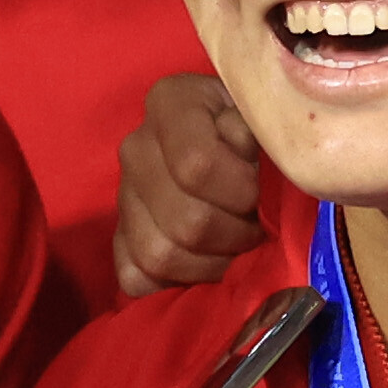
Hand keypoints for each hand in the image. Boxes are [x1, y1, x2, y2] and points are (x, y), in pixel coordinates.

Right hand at [112, 71, 271, 298]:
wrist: (241, 151)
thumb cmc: (262, 135)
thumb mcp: (269, 118)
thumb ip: (262, 127)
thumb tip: (243, 143)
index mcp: (170, 102)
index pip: (197, 165)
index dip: (240, 191)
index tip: (260, 190)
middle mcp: (136, 146)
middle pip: (185, 220)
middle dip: (235, 236)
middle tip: (257, 227)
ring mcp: (123, 195)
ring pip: (159, 256)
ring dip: (211, 265)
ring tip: (236, 248)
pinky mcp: (118, 237)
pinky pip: (134, 278)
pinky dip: (174, 285)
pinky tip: (204, 265)